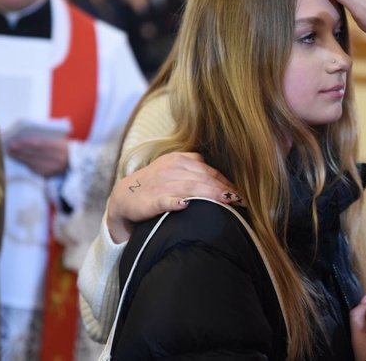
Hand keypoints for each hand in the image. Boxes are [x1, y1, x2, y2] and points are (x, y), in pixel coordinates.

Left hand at [6, 137, 68, 176]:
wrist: (77, 163)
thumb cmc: (66, 149)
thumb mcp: (61, 141)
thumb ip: (48, 139)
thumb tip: (28, 138)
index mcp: (60, 147)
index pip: (41, 144)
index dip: (27, 143)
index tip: (16, 141)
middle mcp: (57, 158)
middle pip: (35, 154)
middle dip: (20, 150)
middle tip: (9, 146)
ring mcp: (53, 167)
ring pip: (33, 162)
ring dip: (20, 158)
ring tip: (11, 153)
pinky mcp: (50, 174)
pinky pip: (35, 169)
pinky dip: (26, 164)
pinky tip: (19, 160)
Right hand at [107, 152, 238, 242]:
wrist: (124, 195)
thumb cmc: (156, 184)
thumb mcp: (175, 170)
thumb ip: (196, 171)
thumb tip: (225, 183)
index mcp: (179, 159)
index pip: (208, 170)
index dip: (226, 182)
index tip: (241, 194)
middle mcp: (171, 169)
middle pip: (203, 178)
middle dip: (224, 189)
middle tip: (241, 200)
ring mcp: (160, 184)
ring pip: (190, 187)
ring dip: (210, 194)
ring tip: (227, 202)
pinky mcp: (150, 200)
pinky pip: (165, 200)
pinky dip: (175, 202)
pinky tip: (186, 205)